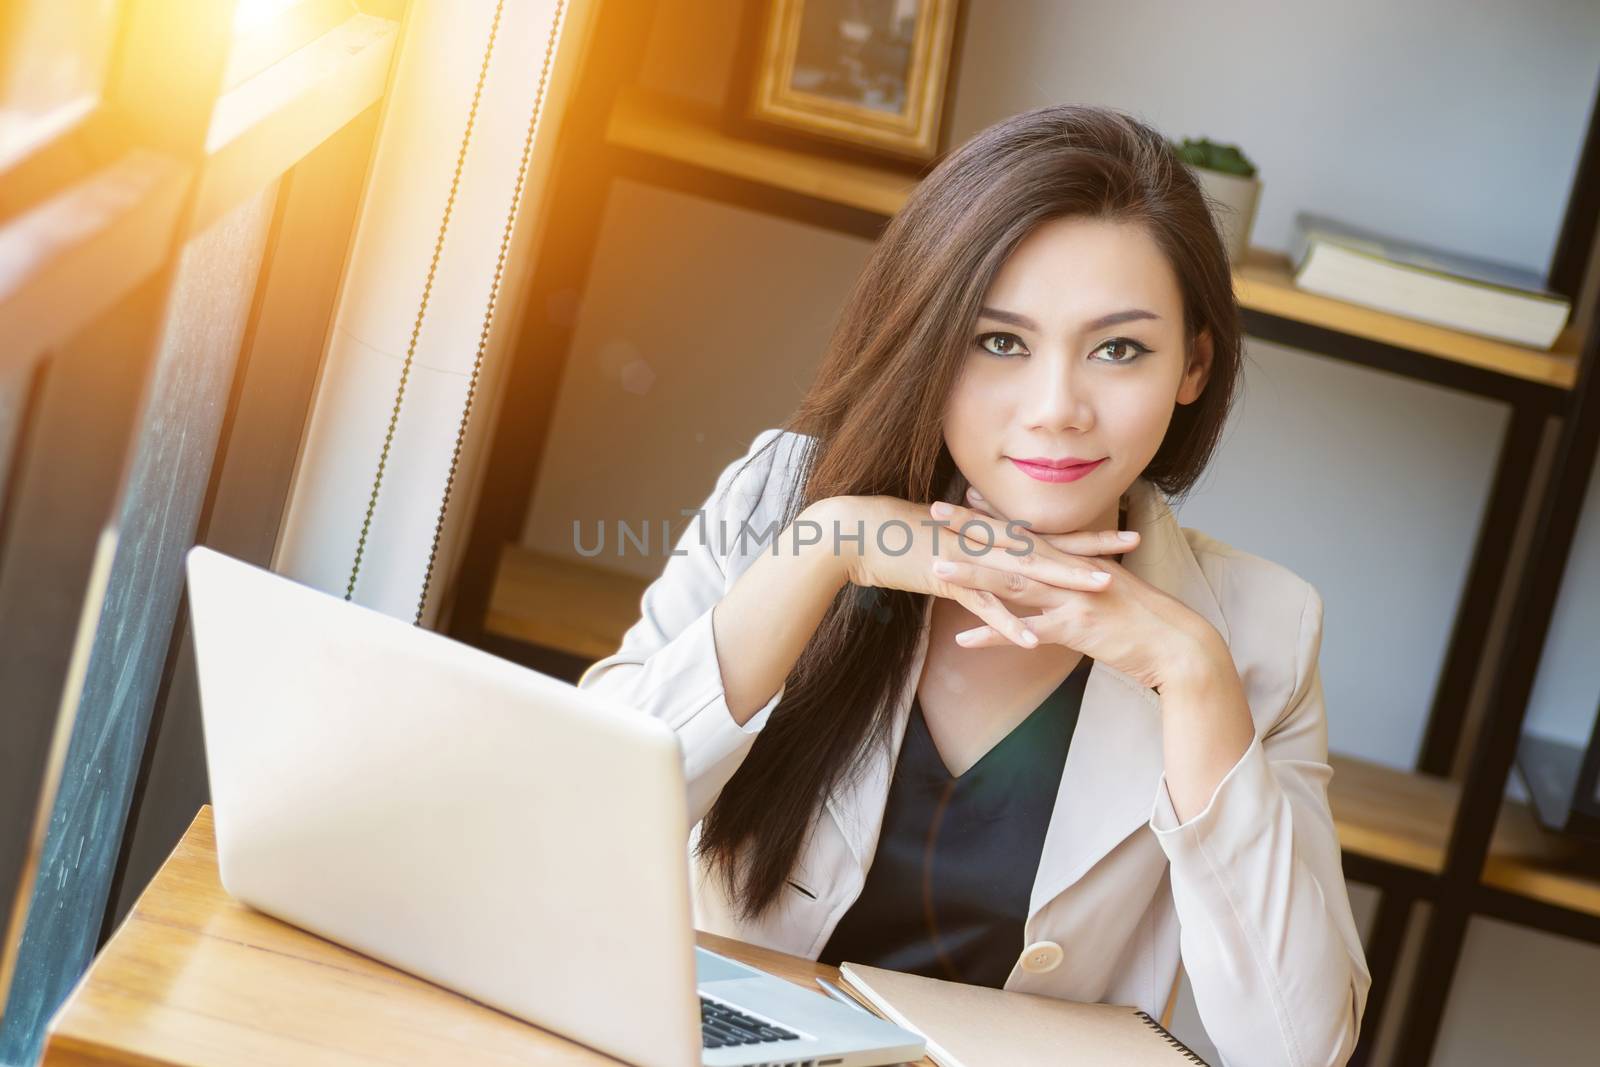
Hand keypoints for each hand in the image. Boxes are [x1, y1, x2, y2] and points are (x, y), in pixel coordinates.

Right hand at [811, 494, 1130, 650]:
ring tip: (1101, 590)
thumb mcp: (942, 538)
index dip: (1084, 535)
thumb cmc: (893, 534)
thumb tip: (991, 556)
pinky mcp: (946, 580)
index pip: (1046, 535)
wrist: (855, 531)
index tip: (1120, 534)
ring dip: (1063, 581)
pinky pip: (983, 606)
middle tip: (1132, 544)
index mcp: (987, 534)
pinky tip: (1032, 640)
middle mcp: (985, 542)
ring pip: (1025, 572)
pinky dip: (1007, 624)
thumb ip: (972, 548)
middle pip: (1048, 546)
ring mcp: (969, 561)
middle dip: (1090, 548)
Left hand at [928, 487, 1216, 691]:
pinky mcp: (1075, 629)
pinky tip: (962, 638)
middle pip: (1012, 546)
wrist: (1177, 642)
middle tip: (933, 512)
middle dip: (971, 528)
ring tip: (936, 568)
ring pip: (1013, 583)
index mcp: (1074, 560)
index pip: (1027, 531)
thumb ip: (1081, 577)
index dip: (995, 515)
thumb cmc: (1144, 618)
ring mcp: (1071, 597)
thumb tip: (1062, 571)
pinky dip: (995, 634)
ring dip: (973, 575)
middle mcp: (1069, 572)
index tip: (963, 498)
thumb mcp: (1109, 588)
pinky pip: (1027, 632)